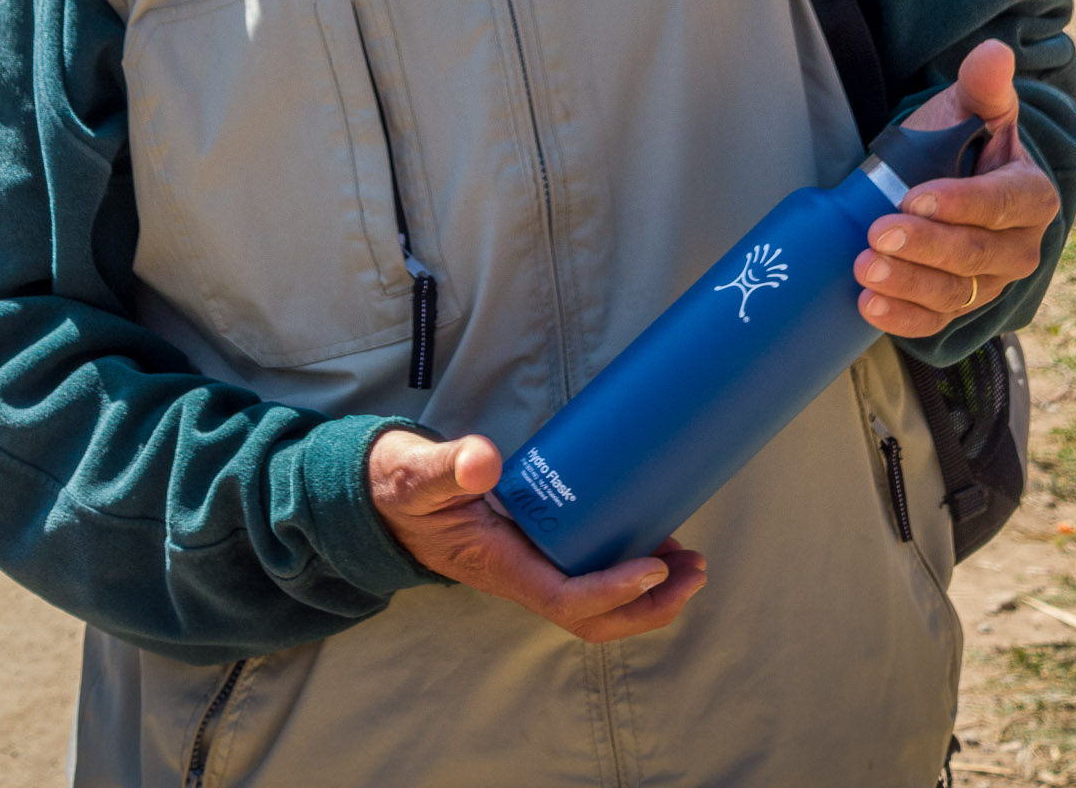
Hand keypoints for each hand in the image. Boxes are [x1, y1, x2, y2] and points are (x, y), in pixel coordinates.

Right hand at [366, 428, 706, 640]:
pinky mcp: (536, 549)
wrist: (381, 497)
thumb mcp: (417, 473)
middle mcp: (519, 576)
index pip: (565, 597)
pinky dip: (628, 568)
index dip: (613, 591)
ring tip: (690, 562)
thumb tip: (486, 457)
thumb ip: (447, 465)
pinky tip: (654, 539)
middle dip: (649, 605)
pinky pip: (588, 574)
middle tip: (695, 570)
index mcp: (498, 566)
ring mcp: (529, 566)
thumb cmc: (400, 487)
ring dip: (649, 593)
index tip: (654, 566)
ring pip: (597, 604)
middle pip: (592, 618)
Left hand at [853, 38, 1059, 339]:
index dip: (960, 204)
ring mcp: (991, 282)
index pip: (1000, 205)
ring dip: (908, 284)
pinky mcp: (960, 305)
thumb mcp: (970, 106)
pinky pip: (937, 322)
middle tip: (877, 234)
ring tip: (864, 269)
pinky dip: (904, 319)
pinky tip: (870, 307)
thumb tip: (994, 51)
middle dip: (925, 247)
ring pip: (955, 292)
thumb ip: (983, 84)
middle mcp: (1021, 247)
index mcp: (1032, 196)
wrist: (943, 178)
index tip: (914, 196)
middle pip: (976, 254)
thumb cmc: (961, 139)